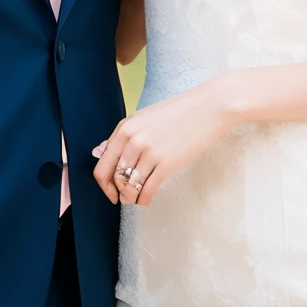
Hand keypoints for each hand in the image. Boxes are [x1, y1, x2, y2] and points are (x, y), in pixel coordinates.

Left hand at [93, 83, 227, 206]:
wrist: (209, 106)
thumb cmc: (178, 111)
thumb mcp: (144, 117)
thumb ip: (122, 135)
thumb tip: (98, 152)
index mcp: (126, 127)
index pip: (103, 161)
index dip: (103, 181)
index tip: (109, 189)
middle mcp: (133, 139)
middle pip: (114, 176)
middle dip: (115, 192)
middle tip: (121, 198)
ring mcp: (150, 151)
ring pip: (129, 185)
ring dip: (130, 197)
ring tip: (134, 200)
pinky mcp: (167, 162)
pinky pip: (147, 188)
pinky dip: (143, 198)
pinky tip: (145, 200)